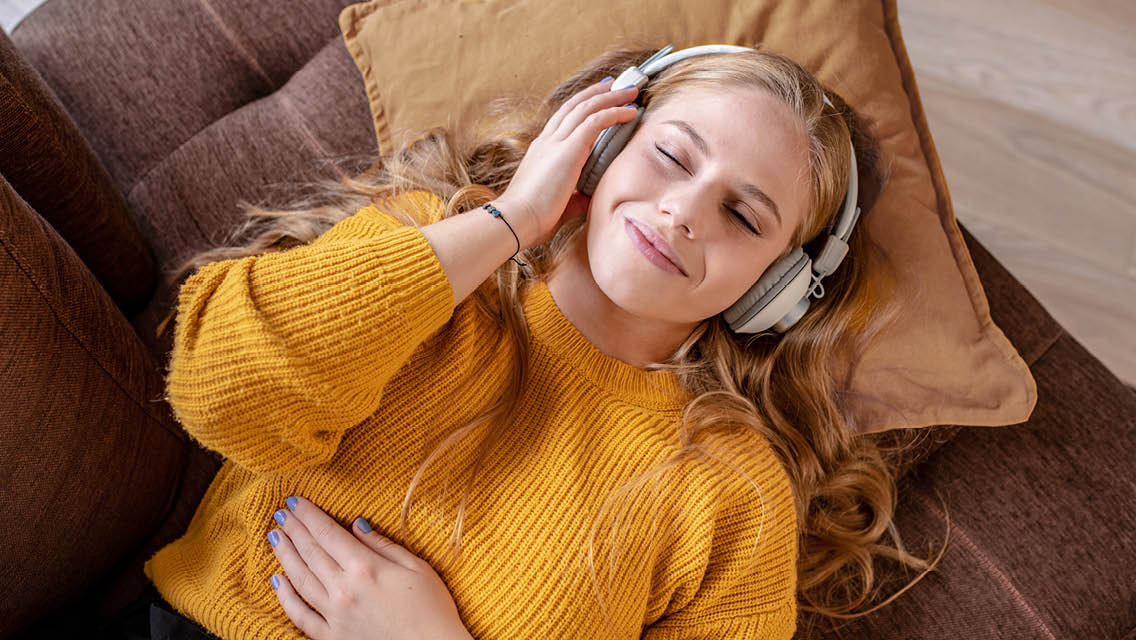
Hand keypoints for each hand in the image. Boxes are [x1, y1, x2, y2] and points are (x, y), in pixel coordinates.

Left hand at [267, 496, 472, 639]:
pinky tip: (276, 581)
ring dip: (285, 555)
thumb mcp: (416, 567)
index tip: (295, 501)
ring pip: (300, 579)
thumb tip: (356, 524)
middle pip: (310, 552)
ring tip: (275, 537)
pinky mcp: (332, 637)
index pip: (327, 533)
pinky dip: (285, 597)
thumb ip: (383, 544)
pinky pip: (300, 615)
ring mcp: (335, 615)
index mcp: (366, 567)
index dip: (308, 515)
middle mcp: (344, 589)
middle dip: (293, 529)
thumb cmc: (432, 609)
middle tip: (281, 513)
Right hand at [498, 77, 639, 246]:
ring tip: (630, 91)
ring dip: (611, 97)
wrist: (516, 220)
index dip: (580, 106)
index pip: (562, 119)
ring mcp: (556, 143)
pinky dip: (614, 113)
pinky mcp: (568, 150)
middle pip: (574, 105)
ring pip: (586, 108)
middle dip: (596, 93)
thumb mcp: (559, 203)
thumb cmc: (532, 219)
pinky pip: (595, 121)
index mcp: (542, 151)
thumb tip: (589, 198)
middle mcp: (547, 141)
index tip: (597, 97)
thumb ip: (575, 197)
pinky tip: (630, 112)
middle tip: (614, 84)